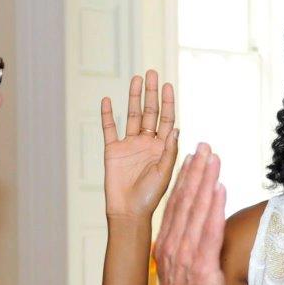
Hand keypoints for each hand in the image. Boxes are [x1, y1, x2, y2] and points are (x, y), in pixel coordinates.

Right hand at [101, 70, 178, 219]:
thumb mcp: (165, 173)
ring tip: (136, 79)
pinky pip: (109, 129)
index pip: (166, 119)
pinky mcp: (113, 151)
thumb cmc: (151, 196)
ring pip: (132, 116)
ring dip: (134, 97)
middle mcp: (147, 143)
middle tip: (152, 72)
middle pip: (150, 112)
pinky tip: (108, 100)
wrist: (129, 211)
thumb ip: (170, 151)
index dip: (168, 102)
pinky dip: (107, 115)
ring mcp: (129, 145)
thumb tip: (175, 128)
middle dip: (151, 93)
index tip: (168, 85)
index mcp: (162, 147)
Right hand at [154, 144, 226, 284]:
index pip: (176, 206)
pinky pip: (209, 232)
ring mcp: (185, 255)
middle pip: (184, 201)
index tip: (192, 158)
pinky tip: (220, 189)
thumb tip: (197, 231)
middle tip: (203, 146)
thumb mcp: (181, 272)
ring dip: (205, 181)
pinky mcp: (201, 266)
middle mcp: (172, 246)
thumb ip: (186, 249)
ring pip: (196, 210)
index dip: (184, 180)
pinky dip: (214, 208)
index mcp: (166, 246)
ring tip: (213, 158)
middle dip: (194, 171)